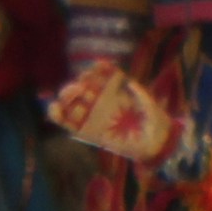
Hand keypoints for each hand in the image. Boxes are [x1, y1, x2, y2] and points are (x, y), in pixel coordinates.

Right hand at [45, 61, 176, 165]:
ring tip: (76, 94)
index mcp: (113, 91)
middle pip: (80, 88)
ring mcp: (92, 115)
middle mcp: (100, 101)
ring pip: (69, 102)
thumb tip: (128, 82)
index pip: (97, 75)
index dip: (95, 69)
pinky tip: (56, 107)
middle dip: (78, 84)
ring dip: (67, 95)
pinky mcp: (86, 131)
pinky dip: (56, 114)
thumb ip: (139, 93)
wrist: (156, 144)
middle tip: (83, 87)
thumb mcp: (149, 103)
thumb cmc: (155, 121)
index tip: (98, 66)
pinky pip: (66, 123)